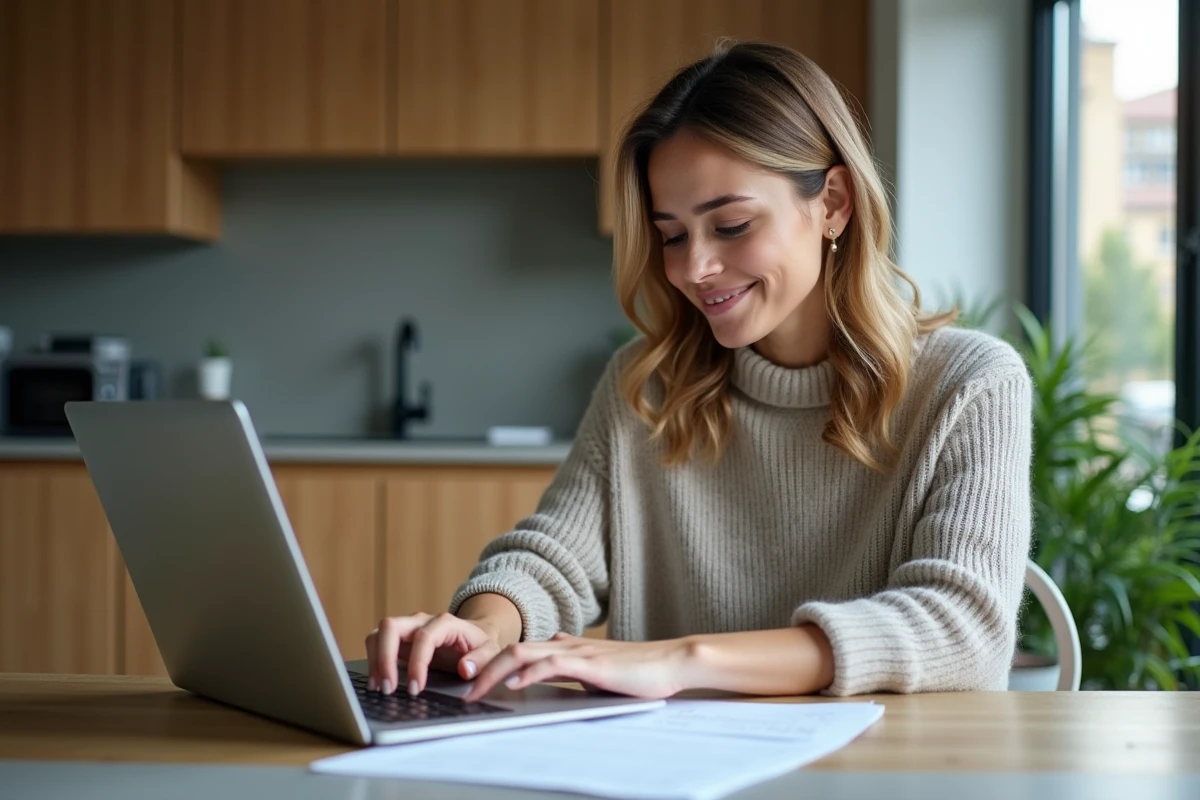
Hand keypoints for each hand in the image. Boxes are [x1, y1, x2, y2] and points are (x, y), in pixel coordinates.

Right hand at [365, 612, 501, 695]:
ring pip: (379, 633)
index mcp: (445, 623)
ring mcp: (407, 628)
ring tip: (379, 688)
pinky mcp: (398, 639)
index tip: (416, 689)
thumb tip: (465, 669)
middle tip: (389, 689)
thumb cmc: (480, 646)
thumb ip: (482, 659)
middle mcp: (421, 621)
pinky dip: (373, 660)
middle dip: (385, 658)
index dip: (417, 663)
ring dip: (375, 660)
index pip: (424, 638)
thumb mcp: (491, 652)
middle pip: (391, 626)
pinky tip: (377, 682)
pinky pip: (377, 642)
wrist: (474, 637)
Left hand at [463, 632, 690, 702]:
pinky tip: (514, 684)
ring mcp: (578, 652)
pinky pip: (552, 664)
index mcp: (566, 647)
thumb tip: (548, 664)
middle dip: (482, 668)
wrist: (671, 661)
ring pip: (525, 654)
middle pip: (513, 650)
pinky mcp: (592, 664)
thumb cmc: (639, 670)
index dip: (491, 664)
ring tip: (475, 689)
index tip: (471, 681)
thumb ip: (572, 666)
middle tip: (461, 686)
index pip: (519, 651)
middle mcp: (566, 645)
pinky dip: (529, 673)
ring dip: (495, 672)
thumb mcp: (597, 669)